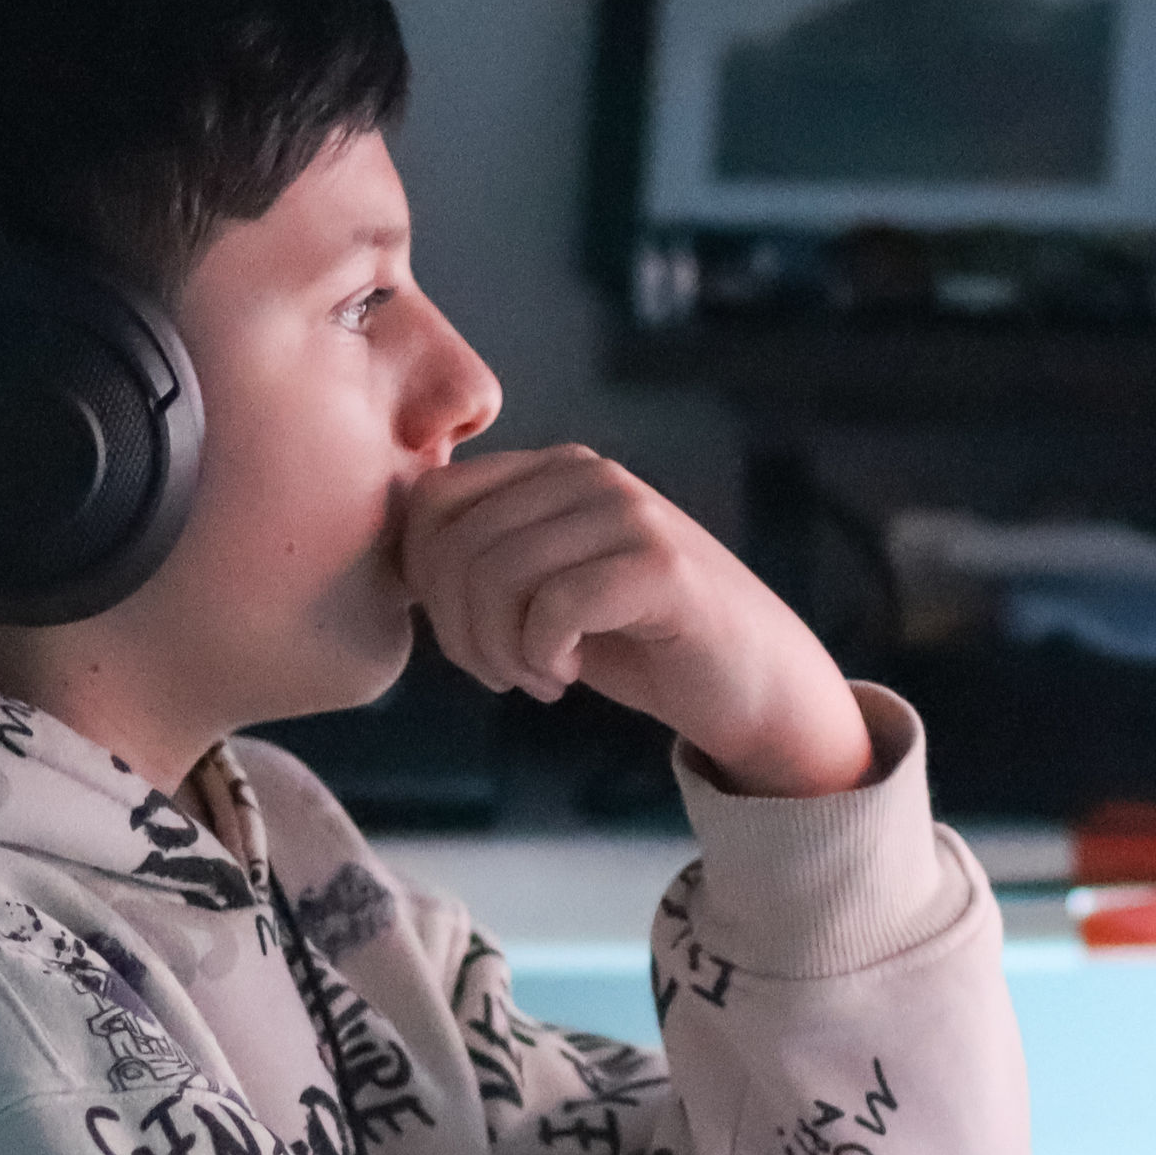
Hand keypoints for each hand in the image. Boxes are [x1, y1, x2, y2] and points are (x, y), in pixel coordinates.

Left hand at [396, 445, 872, 796]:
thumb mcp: (549, 589)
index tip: (468, 639)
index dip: (424, 583)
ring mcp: (628, 514)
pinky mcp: (660, 566)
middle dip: (458, 630)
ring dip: (497, 651)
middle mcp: (590, 475)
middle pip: (454, 544)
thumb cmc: (643, 644)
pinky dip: (541, 657)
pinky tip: (568, 676)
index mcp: (555, 470)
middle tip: (500, 675)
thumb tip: (399, 563)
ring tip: (536, 677)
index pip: (432, 502)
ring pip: (495, 575)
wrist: (755, 684)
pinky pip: (551, 608)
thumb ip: (488, 560)